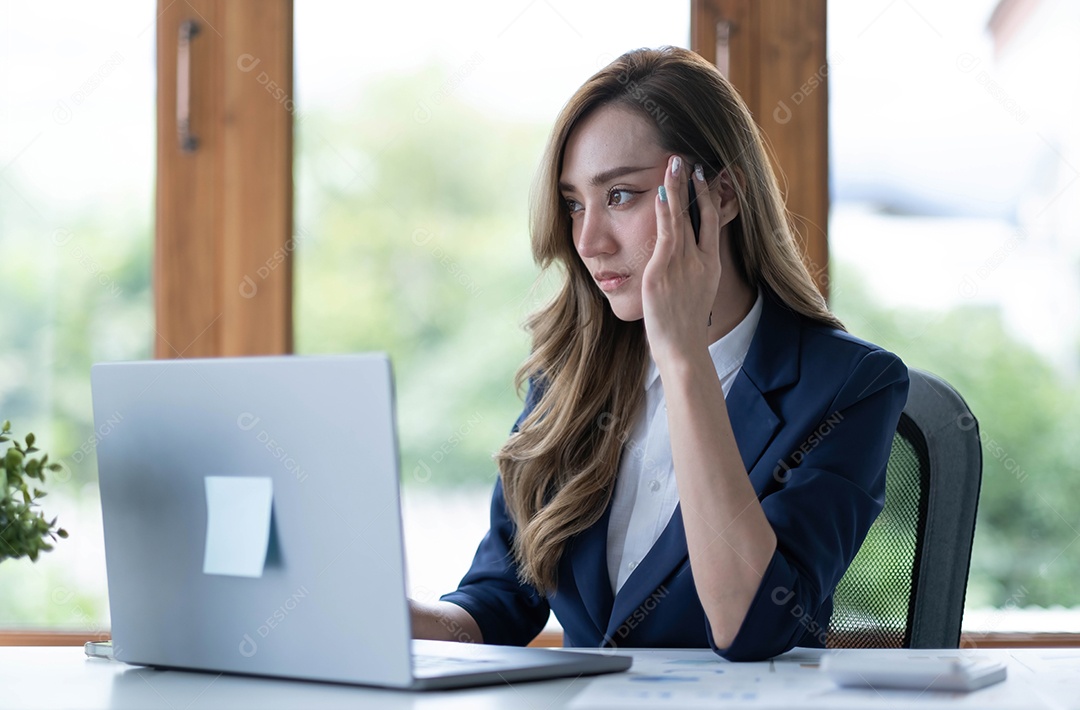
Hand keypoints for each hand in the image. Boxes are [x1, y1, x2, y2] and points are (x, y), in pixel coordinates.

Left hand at [641, 155, 724, 364]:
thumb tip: (682, 264)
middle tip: (686, 159)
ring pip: (680, 218)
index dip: (708, 198)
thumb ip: (691, 275)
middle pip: (699, 214)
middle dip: (692, 184)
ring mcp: (682, 266)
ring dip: (675, 189)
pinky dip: (663, 212)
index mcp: (711, 267)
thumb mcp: (696, 297)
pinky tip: (659, 193)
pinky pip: (664, 234)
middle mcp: (700, 262)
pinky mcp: (662, 272)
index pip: (712, 223)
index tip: (703, 177)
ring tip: (672, 165)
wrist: (683, 349)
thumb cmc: (684, 329)